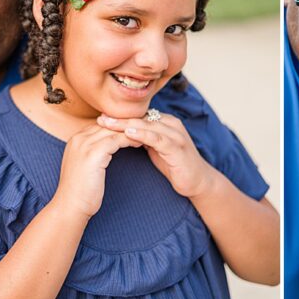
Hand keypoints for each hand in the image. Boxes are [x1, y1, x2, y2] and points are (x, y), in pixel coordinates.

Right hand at [52, 124, 140, 217]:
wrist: (70, 206)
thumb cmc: (80, 191)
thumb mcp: (85, 166)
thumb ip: (92, 154)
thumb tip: (107, 150)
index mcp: (75, 140)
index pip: (100, 124)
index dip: (118, 125)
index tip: (133, 128)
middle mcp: (78, 138)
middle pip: (107, 123)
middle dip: (126, 125)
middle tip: (143, 128)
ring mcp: (84, 145)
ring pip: (113, 130)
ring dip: (130, 131)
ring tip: (145, 135)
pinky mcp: (93, 154)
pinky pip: (116, 140)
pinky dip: (129, 140)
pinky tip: (139, 143)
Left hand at [97, 113, 216, 197]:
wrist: (198, 181)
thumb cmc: (175, 165)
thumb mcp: (155, 149)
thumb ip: (142, 139)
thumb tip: (121, 134)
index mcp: (164, 123)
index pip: (138, 117)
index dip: (119, 118)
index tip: (100, 119)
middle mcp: (171, 124)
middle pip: (140, 118)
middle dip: (119, 118)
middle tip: (100, 118)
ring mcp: (176, 134)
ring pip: (147, 125)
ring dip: (126, 124)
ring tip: (108, 124)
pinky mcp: (178, 147)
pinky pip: (158, 138)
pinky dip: (142, 135)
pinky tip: (128, 134)